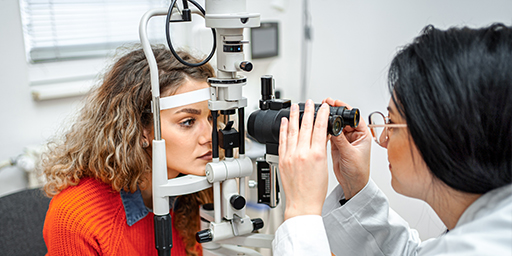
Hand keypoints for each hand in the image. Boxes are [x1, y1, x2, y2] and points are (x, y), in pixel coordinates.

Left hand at [279, 100, 329, 219]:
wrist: (303, 203)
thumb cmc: (315, 190)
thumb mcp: (324, 166)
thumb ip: (321, 149)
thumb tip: (322, 136)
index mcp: (315, 155)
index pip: (320, 128)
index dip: (322, 115)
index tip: (324, 107)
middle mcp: (301, 153)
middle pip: (306, 127)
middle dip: (308, 112)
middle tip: (310, 102)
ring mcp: (290, 156)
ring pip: (292, 131)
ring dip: (295, 116)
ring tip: (295, 106)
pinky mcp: (282, 160)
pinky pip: (282, 140)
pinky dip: (283, 129)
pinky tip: (285, 121)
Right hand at [323, 98, 371, 198]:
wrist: (353, 185)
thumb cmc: (359, 172)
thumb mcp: (350, 154)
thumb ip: (341, 140)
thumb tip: (333, 128)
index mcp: (363, 135)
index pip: (353, 117)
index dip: (344, 108)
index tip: (335, 102)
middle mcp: (354, 135)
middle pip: (343, 119)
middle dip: (334, 112)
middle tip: (324, 106)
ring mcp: (345, 140)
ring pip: (336, 125)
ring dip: (328, 120)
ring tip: (319, 114)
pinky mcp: (337, 145)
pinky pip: (330, 133)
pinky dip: (324, 129)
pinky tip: (318, 126)